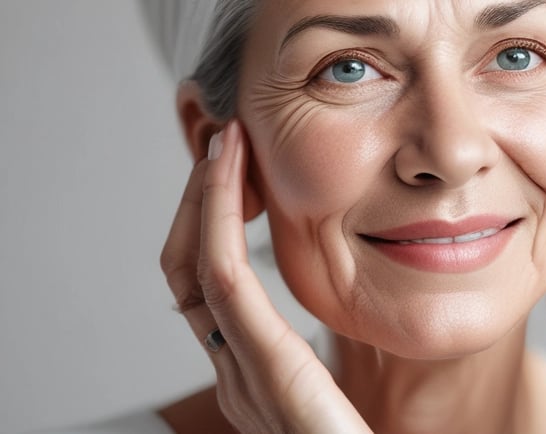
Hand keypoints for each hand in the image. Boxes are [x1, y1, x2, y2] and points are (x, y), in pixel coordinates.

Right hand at [159, 121, 369, 433]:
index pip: (211, 283)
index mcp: (253, 373)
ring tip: (223, 147)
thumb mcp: (342, 392)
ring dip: (204, 198)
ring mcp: (240, 370)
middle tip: (221, 147)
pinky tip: (229, 175)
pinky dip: (218, 216)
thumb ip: (321, 362)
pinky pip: (222, 276)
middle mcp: (234, 371)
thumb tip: (342, 320)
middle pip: (189, 270)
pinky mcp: (264, 366)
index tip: (238, 173)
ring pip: (196, 263)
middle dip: (199, 203)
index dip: (215, 224)